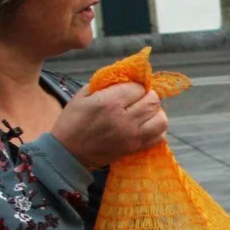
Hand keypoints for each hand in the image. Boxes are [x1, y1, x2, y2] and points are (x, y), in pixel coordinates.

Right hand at [52, 81, 168, 167]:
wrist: (68, 153)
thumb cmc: (73, 121)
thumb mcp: (82, 95)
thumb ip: (105, 84)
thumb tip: (127, 77)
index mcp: (109, 103)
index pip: (138, 87)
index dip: (136, 86)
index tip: (130, 89)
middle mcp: (124, 119)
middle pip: (153, 101)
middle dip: (148, 96)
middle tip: (140, 98)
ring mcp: (132, 136)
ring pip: (161, 119)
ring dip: (156, 113)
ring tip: (145, 112)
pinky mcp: (134, 149)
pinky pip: (159, 138)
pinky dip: (156, 130)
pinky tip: (145, 126)